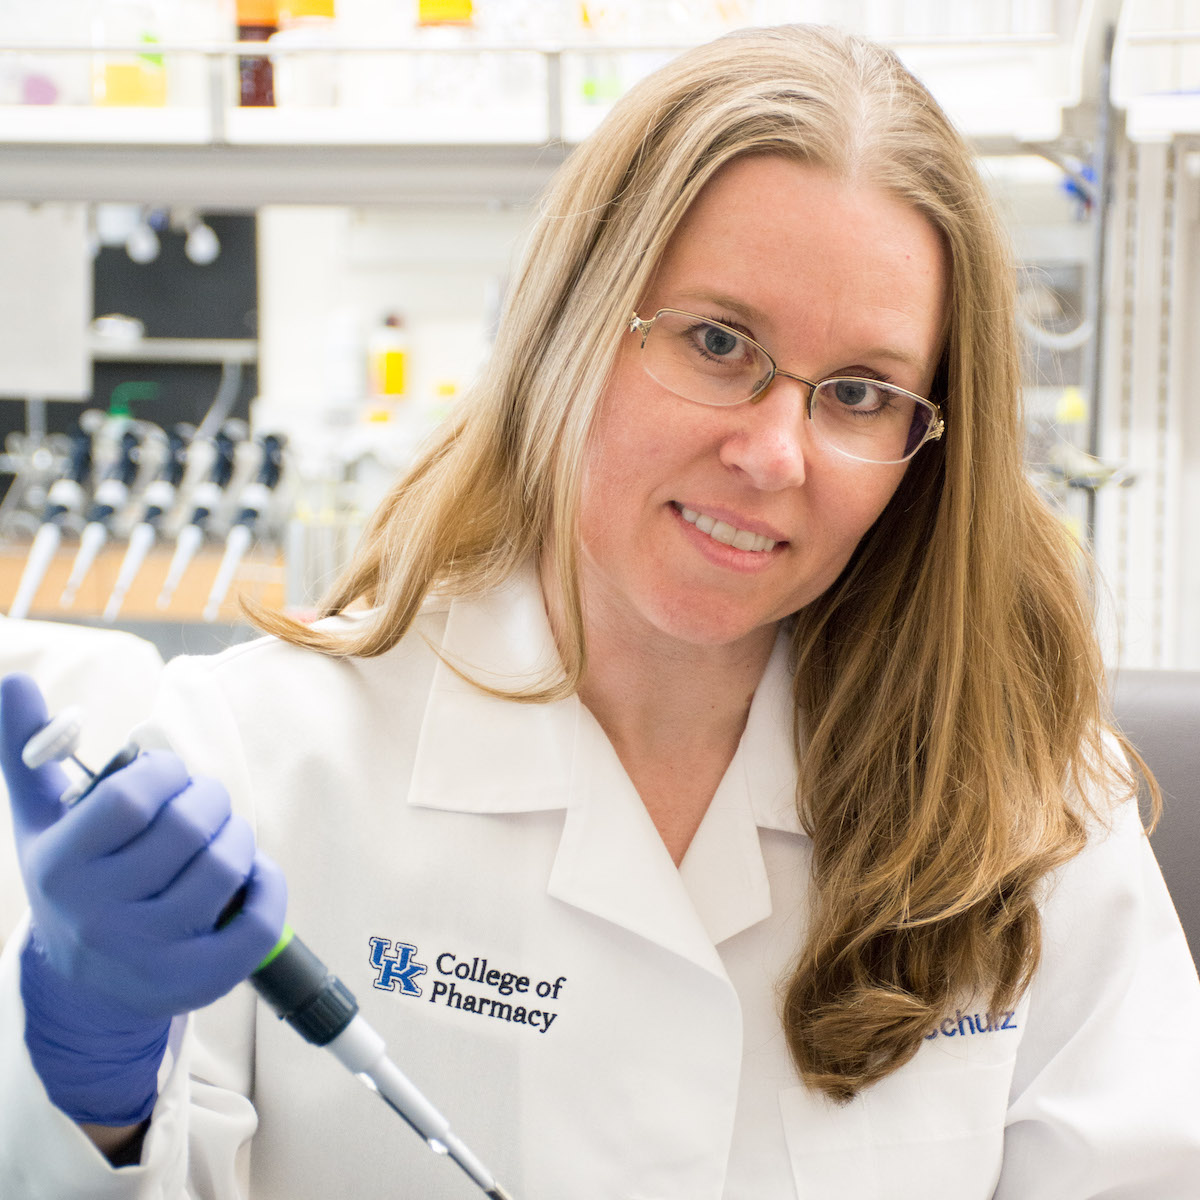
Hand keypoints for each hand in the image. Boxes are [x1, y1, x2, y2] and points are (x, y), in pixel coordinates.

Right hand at [0, 672, 286, 1123]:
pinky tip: (252, 875)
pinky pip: (257, 925)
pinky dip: (269, 887)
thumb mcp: (45, 820)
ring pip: (223, 869)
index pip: (129, 799)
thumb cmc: (77, 879)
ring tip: (223, 836)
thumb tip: (15, 679)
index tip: (168, 774)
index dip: (164, 772)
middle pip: (186, 829)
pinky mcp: (193, 984)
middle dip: (210, 798)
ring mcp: (146, 955)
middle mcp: (97, 916)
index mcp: (61, 866)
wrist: (83, 985)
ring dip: (238, 837)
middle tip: (204, 801)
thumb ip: (33, 751)